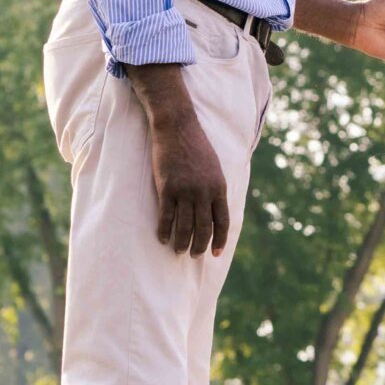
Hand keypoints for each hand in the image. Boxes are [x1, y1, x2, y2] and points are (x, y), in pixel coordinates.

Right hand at [131, 67, 230, 255]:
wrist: (178, 127)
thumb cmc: (196, 146)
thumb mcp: (214, 167)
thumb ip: (215, 188)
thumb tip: (216, 208)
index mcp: (219, 187)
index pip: (222, 221)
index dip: (220, 239)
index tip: (216, 253)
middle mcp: (204, 192)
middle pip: (204, 228)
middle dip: (200, 246)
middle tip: (195, 256)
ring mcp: (185, 191)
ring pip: (185, 226)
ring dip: (182, 242)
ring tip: (179, 251)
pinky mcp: (167, 188)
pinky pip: (166, 216)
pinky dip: (164, 230)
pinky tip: (162, 238)